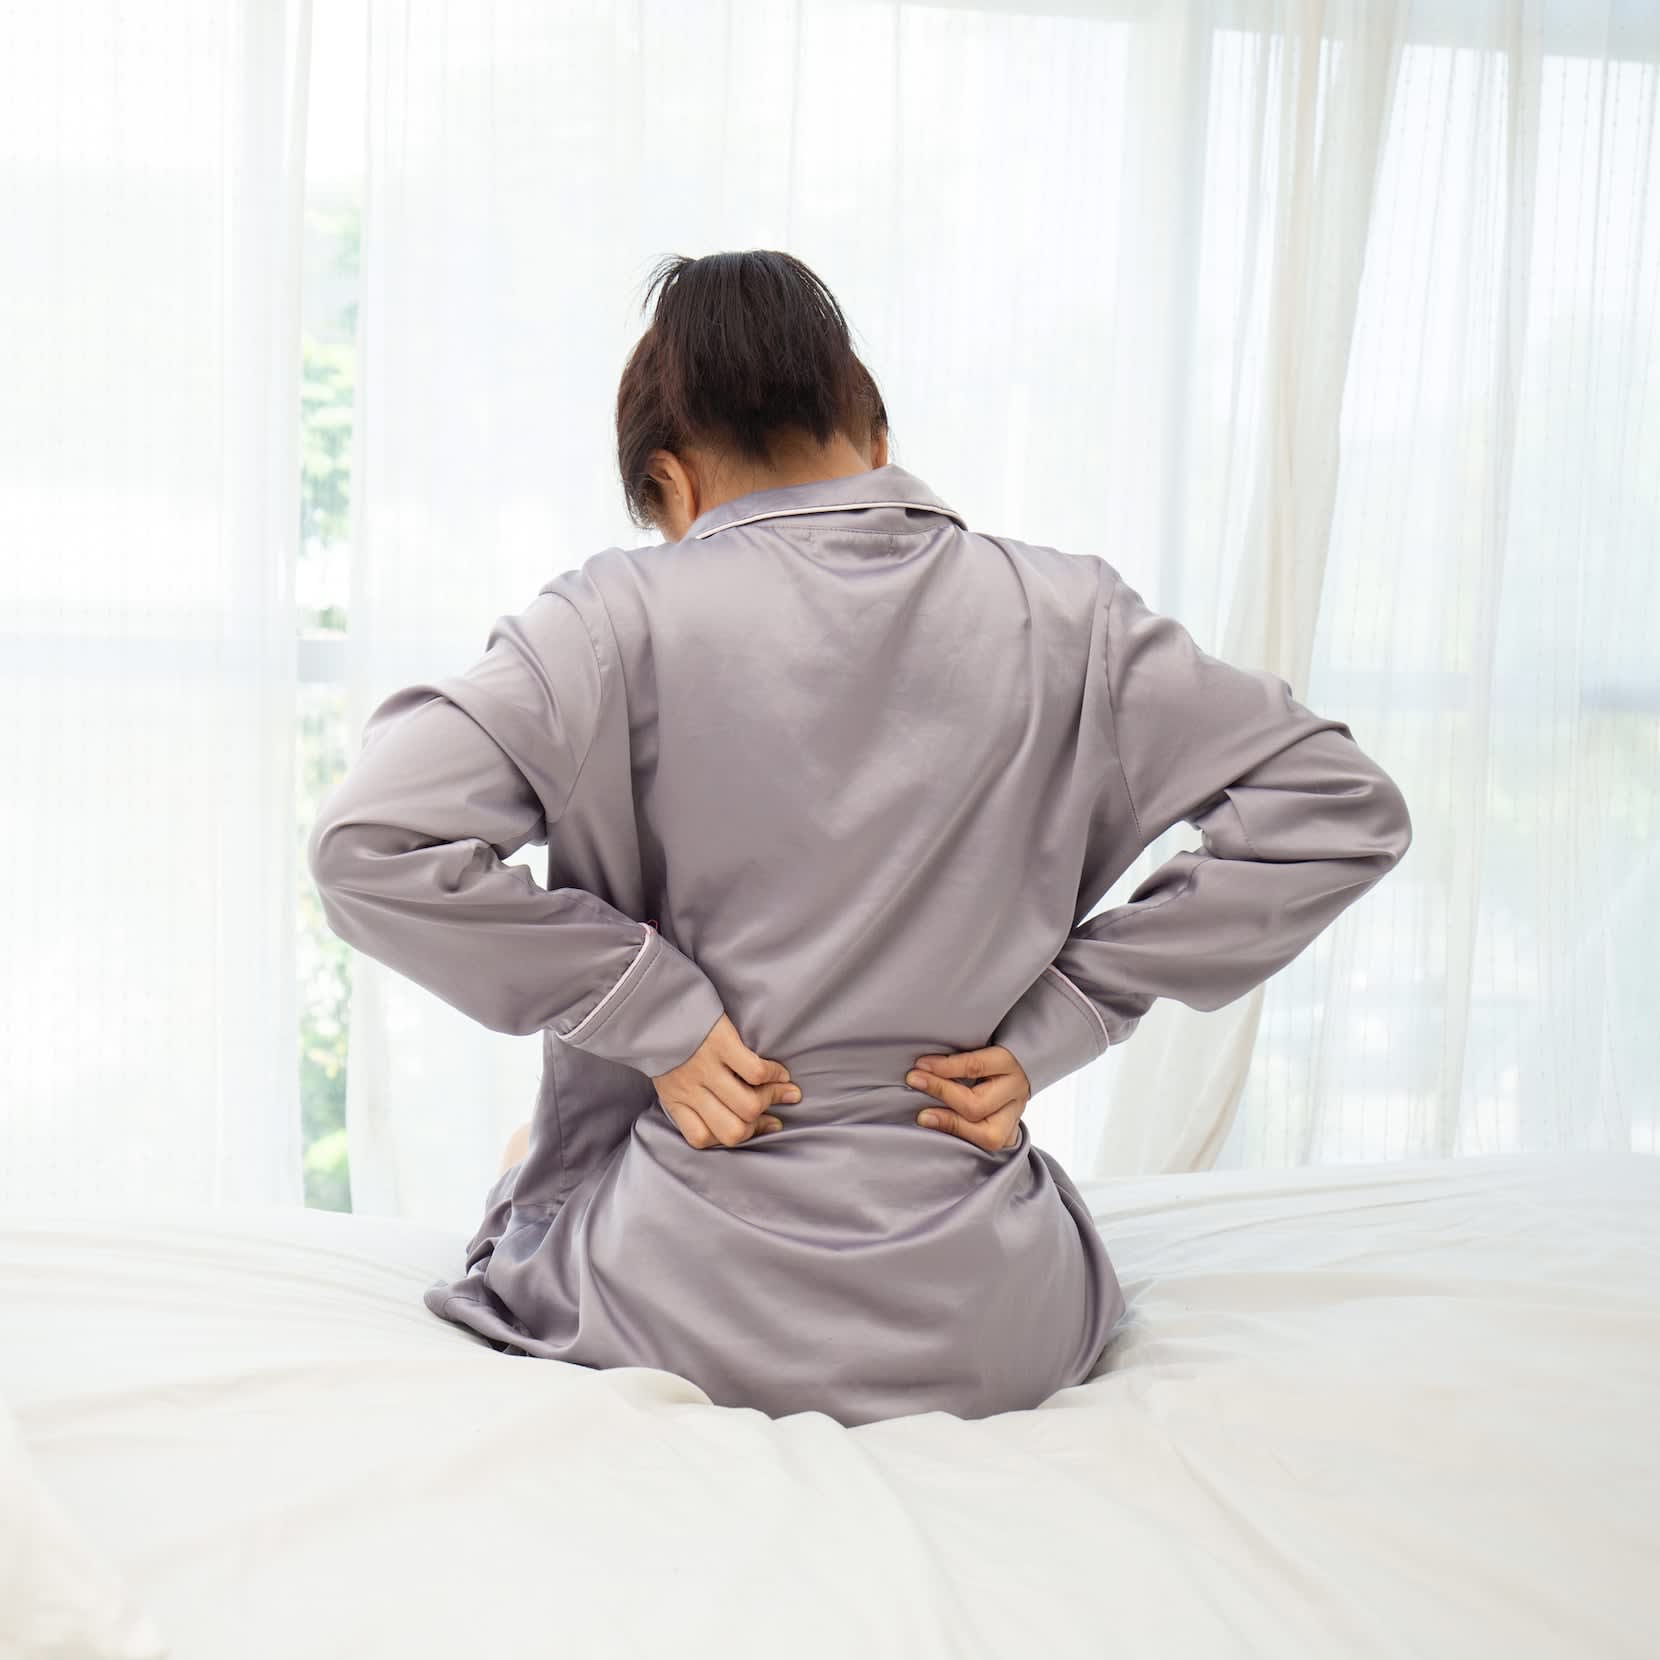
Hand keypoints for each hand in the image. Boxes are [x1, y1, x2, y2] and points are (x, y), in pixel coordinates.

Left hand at [650, 1012, 799, 1149]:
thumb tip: (729, 1111)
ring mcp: (705, 1068)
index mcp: (674, 1101)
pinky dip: (774, 1075)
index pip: (702, 1139)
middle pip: (732, 1131)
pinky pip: (755, 1072)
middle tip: (769, 1111)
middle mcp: (689, 1090)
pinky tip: (779, 1072)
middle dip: (757, 1125)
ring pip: (748, 1105)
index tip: (752, 1125)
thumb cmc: (665, 1042)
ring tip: (782, 1090)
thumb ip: (689, 1097)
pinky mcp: (721, 1044)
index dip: (731, 1137)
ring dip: (772, 1099)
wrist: (654, 1001)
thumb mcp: (667, 1075)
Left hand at [905, 1046, 1029, 1151]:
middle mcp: (1016, 1091)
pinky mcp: (1010, 1135)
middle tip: (915, 1082)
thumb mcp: (978, 1048)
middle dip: (941, 1093)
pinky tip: (939, 1130)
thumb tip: (922, 1065)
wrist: (1015, 1073)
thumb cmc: (987, 1058)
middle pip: (977, 1104)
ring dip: (950, 1124)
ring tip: (923, 1116)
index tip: (920, 1065)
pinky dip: (960, 1139)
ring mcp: (1015, 1116)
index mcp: (1009, 1063)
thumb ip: (956, 1057)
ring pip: (988, 1135)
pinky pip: (986, 1146)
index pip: (976, 1066)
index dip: (945, 1067)